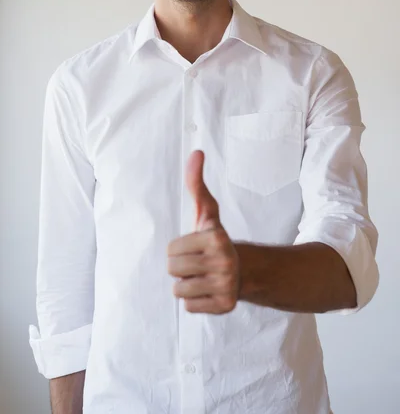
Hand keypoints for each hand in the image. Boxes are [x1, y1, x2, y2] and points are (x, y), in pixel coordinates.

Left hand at [167, 150, 240, 313]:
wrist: (244, 270)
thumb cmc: (215, 239)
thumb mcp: (206, 212)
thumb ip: (196, 183)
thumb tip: (196, 151)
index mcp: (216, 238)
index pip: (171, 250)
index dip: (180, 248)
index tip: (196, 246)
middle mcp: (224, 263)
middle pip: (173, 270)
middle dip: (181, 266)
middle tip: (198, 262)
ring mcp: (226, 287)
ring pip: (178, 290)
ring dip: (186, 284)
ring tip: (202, 276)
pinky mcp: (224, 307)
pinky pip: (188, 307)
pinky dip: (195, 301)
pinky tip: (208, 290)